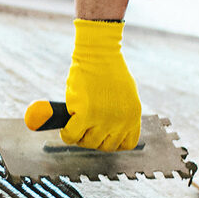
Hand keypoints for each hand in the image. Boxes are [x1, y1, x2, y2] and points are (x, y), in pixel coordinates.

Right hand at [61, 19, 140, 150]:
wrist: (99, 52)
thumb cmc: (109, 68)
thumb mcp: (125, 94)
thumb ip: (119, 113)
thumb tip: (105, 128)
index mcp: (133, 116)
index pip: (126, 144)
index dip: (112, 141)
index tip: (102, 135)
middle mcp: (122, 121)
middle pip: (105, 146)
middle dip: (93, 139)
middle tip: (84, 129)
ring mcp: (104, 120)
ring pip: (88, 142)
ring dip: (79, 137)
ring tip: (74, 125)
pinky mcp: (86, 114)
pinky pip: (72, 135)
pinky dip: (66, 134)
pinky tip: (65, 126)